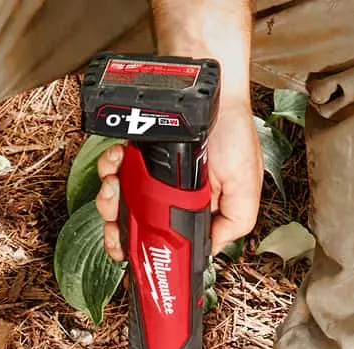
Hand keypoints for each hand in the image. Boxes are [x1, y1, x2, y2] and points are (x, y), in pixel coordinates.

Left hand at [95, 101, 261, 261]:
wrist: (214, 88)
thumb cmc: (233, 132)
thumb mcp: (246, 187)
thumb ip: (234, 222)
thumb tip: (210, 250)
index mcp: (194, 210)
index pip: (166, 243)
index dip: (146, 252)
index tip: (133, 254)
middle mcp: (169, 196)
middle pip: (133, 228)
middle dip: (118, 231)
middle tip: (117, 225)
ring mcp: (149, 176)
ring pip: (115, 202)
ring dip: (109, 199)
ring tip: (117, 186)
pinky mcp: (134, 155)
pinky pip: (110, 168)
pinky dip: (108, 167)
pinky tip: (118, 160)